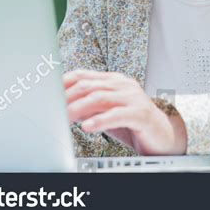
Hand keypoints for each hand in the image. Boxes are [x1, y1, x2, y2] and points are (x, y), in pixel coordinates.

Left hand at [63, 69, 186, 155]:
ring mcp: (132, 97)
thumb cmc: (133, 122)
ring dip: (78, 109)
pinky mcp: (140, 114)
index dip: (64, 82)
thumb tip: (64, 105)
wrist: (163, 135)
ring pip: (99, 98)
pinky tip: (87, 127)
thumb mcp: (107, 111)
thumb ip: (89, 106)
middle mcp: (122, 85)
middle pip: (88, 86)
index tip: (46, 92)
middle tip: (51, 109)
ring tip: (64, 119)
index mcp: (113, 80)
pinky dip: (99, 120)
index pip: (83, 75)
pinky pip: (116, 115)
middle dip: (67, 97)